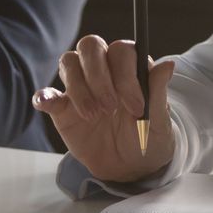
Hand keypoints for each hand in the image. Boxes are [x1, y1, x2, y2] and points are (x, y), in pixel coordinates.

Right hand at [32, 34, 175, 182]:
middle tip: (110, 108)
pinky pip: (46, 93)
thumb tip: (168, 64)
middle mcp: (103, 69)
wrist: (131, 166)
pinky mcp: (62, 107)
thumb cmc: (148, 136)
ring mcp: (80, 86)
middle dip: (99, 77)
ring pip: (69, 63)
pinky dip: (44, 96)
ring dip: (79, 89)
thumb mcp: (160, 119)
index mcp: (129, 67)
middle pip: (91, 47)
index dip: (126, 75)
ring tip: (94, 117)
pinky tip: (48, 103)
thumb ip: (159, 91)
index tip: (135, 106)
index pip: (122, 51)